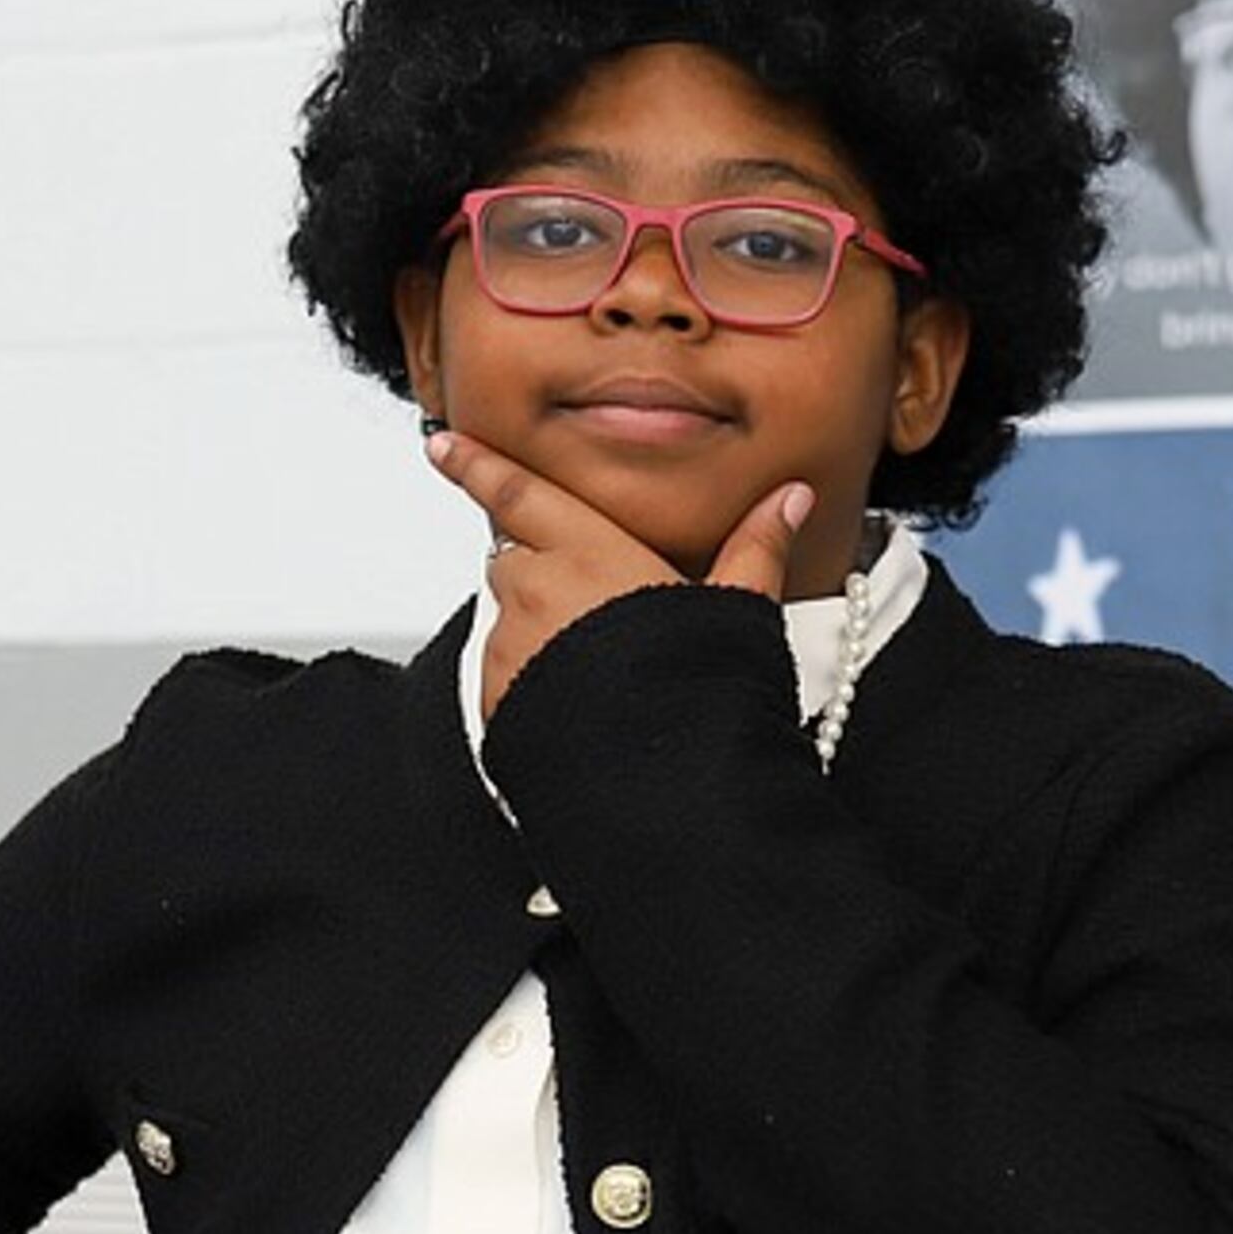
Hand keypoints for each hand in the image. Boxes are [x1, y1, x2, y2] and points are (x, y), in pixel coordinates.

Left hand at [427, 427, 808, 718]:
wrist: (662, 787)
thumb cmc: (697, 692)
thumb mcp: (737, 611)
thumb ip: (756, 548)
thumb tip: (788, 501)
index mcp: (591, 553)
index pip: (517, 492)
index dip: (476, 463)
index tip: (444, 446)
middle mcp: (538, 590)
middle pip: (516, 557)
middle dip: (544, 571)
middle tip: (596, 609)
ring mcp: (511, 648)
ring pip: (508, 619)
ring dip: (537, 630)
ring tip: (596, 667)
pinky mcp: (497, 700)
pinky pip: (502, 674)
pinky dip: (528, 679)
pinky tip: (577, 701)